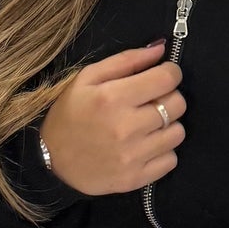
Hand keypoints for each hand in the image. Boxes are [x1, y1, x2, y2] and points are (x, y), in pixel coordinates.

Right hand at [36, 42, 185, 195]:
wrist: (50, 160)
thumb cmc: (70, 113)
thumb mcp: (87, 78)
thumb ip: (126, 60)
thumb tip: (161, 48)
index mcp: (113, 98)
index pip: (167, 79)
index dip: (170, 73)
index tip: (162, 76)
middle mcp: (126, 127)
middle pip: (178, 105)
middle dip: (169, 97)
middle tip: (151, 102)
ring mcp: (132, 156)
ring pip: (178, 133)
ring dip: (168, 126)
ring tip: (148, 125)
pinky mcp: (136, 179)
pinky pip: (171, 160)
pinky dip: (163, 152)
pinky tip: (145, 147)